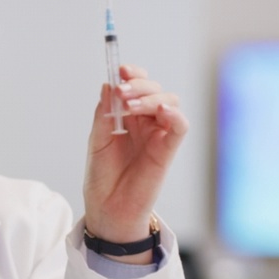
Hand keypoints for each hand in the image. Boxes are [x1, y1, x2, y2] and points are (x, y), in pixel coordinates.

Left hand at [82, 65, 188, 261]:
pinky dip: (174, 115)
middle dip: (139, 86)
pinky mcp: (168, 150)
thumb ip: (104, 114)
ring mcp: (158, 134)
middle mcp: (145, 122)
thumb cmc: (103, 176)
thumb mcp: (97, 140)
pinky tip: (161, 110)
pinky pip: (180, 126)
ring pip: (168, 102)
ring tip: (129, 106)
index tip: (120, 70)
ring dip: (150, 98)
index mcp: (128, 116)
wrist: (107, 208)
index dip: (132, 74)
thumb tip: (108, 85)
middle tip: (122, 92)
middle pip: (154, 90)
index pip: (137, 85)